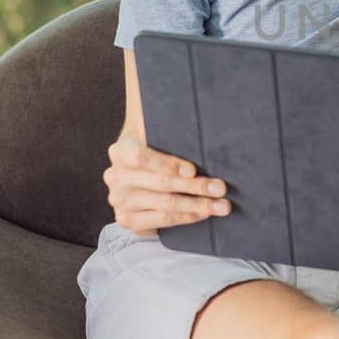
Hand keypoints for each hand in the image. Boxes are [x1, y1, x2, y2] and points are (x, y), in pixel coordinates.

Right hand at [104, 129, 230, 238]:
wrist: (134, 183)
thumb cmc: (152, 154)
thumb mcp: (152, 138)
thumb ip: (156, 129)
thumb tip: (153, 119)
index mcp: (120, 151)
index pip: (140, 157)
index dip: (167, 164)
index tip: (193, 170)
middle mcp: (116, 177)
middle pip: (161, 183)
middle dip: (195, 186)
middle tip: (221, 188)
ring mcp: (120, 201)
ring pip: (166, 204)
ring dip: (198, 205)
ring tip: (222, 205)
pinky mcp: (128, 220)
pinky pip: (163, 220)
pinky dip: (187, 216)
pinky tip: (204, 213)